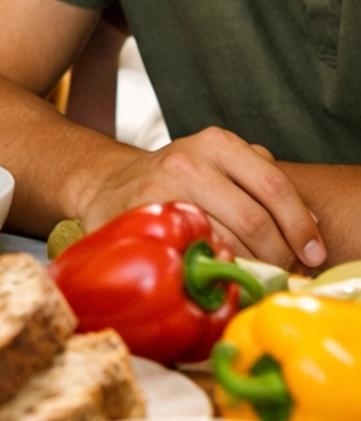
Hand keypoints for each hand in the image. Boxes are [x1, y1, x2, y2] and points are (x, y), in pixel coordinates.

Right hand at [76, 127, 326, 270]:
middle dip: (277, 254)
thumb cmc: (173, 181)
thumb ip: (258, 181)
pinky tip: (218, 274)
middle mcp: (189, 159)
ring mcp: (162, 187)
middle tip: (284, 272)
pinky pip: (190, 252)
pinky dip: (211, 268)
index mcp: (217, 143)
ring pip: (224, 240)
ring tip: (255, 277)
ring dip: (247, 267)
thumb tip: (309, 225)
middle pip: (253, 219)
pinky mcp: (140, 216)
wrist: (106, 186)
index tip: (312, 253)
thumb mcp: (216, 164)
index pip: (274, 185)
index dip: (299, 225)